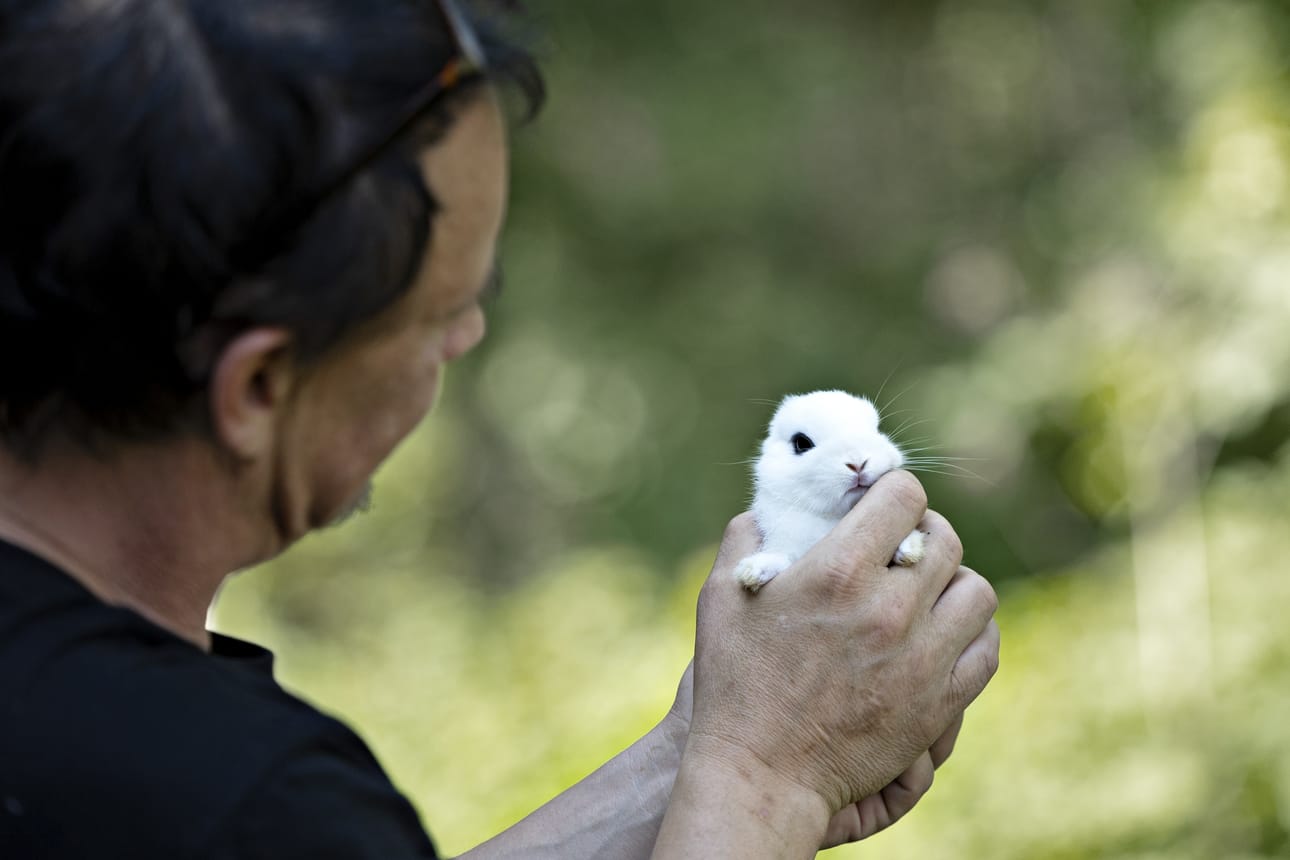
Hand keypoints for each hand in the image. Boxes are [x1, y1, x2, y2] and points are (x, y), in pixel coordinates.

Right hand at [684, 471, 998, 820]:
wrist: (760, 774)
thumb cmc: (734, 683)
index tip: (883, 504)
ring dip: (954, 581)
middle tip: (903, 546)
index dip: (896, 491)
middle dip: (924, 532)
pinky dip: (972, 632)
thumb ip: (745, 538)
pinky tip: (945, 633)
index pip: (905, 497)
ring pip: (977, 591)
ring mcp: (920, 659)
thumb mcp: (721, 596)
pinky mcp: (936, 704)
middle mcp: (889, 609)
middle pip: (945, 540)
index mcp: (837, 572)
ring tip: (928, 591)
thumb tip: (764, 511)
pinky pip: (986, 649)